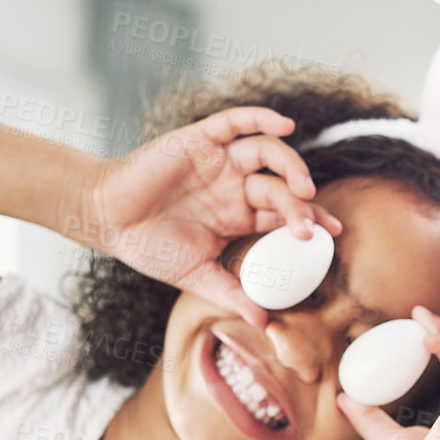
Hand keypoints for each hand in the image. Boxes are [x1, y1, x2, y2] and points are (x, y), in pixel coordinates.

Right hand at [81, 106, 343, 324]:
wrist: (107, 220)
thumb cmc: (148, 247)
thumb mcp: (195, 276)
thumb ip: (231, 294)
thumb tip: (263, 321)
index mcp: (239, 215)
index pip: (284, 214)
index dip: (310, 221)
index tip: (332, 235)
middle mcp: (235, 185)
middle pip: (282, 187)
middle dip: (302, 206)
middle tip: (313, 226)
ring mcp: (220, 160)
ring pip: (267, 152)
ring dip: (291, 166)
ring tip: (303, 189)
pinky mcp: (200, 139)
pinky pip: (236, 122)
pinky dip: (262, 118)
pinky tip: (286, 126)